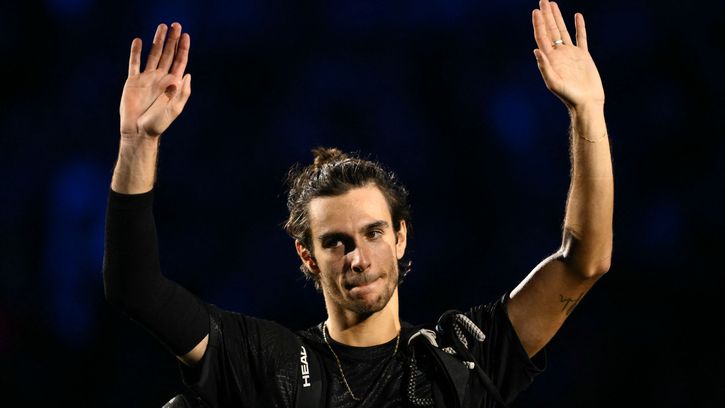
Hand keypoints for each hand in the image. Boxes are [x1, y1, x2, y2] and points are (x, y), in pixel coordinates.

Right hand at [119, 23, 190, 139]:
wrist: (138, 131)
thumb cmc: (158, 123)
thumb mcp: (175, 109)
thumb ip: (182, 92)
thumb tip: (187, 74)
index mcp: (173, 83)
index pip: (180, 61)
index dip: (183, 48)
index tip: (185, 35)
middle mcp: (161, 78)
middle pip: (168, 54)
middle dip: (172, 40)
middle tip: (175, 25)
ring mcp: (147, 78)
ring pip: (153, 54)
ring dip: (157, 41)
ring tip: (161, 27)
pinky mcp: (133, 81)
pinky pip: (134, 63)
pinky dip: (136, 52)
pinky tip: (138, 41)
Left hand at [532, 0, 603, 110]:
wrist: (586, 102)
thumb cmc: (569, 96)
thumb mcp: (554, 83)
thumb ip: (544, 67)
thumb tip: (535, 50)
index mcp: (550, 59)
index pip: (542, 37)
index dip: (538, 23)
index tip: (536, 10)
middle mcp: (559, 54)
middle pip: (550, 30)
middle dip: (546, 15)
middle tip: (543, 1)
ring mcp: (571, 54)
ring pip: (562, 31)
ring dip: (558, 17)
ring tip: (553, 4)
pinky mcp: (583, 55)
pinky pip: (581, 37)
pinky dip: (579, 26)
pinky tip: (577, 16)